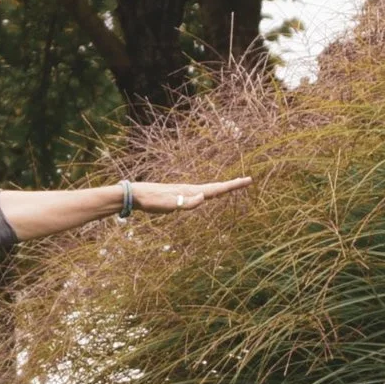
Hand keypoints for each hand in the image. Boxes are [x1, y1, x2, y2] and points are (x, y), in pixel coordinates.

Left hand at [133, 177, 252, 213]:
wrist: (136, 195)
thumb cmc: (152, 201)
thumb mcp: (169, 204)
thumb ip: (187, 203)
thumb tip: (204, 197)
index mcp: (191, 192)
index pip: (217, 188)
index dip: (233, 185)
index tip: (248, 179)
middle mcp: (190, 190)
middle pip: (215, 187)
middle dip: (231, 185)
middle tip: (246, 180)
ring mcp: (185, 192)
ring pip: (208, 189)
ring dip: (221, 188)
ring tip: (231, 186)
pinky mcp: (178, 196)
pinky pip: (199, 194)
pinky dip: (208, 193)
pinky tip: (207, 195)